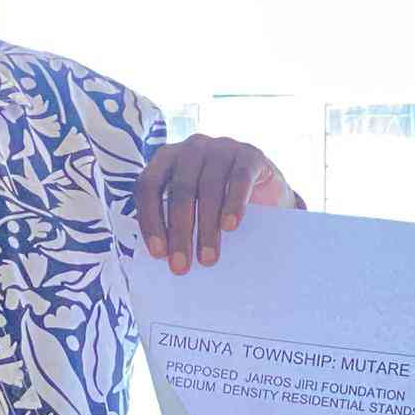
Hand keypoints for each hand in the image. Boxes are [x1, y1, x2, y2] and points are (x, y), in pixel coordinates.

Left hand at [136, 135, 293, 273]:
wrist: (266, 193)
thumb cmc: (219, 207)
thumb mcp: (192, 212)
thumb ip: (176, 225)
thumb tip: (167, 258)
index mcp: (167, 159)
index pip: (148, 187)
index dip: (150, 220)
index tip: (158, 254)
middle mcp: (191, 148)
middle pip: (180, 191)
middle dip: (179, 232)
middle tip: (181, 266)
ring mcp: (221, 147)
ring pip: (209, 187)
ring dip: (206, 228)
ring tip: (208, 259)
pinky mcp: (249, 154)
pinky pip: (239, 179)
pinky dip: (233, 204)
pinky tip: (230, 227)